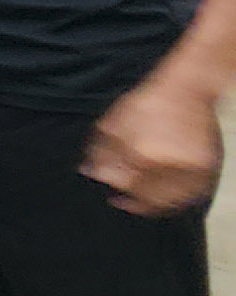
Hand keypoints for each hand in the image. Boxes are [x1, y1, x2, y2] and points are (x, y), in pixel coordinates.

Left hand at [83, 76, 225, 216]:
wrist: (186, 89)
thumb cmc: (148, 103)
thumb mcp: (114, 122)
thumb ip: (100, 151)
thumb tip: (89, 173)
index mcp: (140, 153)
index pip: (124, 184)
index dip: (115, 189)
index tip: (111, 195)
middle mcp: (165, 164)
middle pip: (146, 197)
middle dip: (133, 203)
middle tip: (123, 202)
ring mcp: (189, 167)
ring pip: (169, 200)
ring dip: (154, 206)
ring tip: (143, 203)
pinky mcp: (205, 167)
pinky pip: (191, 193)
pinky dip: (177, 199)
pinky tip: (166, 197)